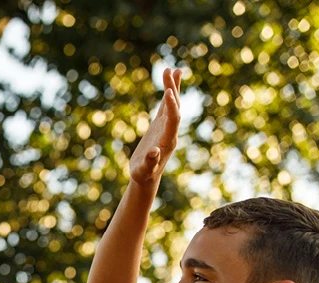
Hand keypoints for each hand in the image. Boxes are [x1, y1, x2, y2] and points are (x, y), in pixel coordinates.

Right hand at [129, 68, 181, 184]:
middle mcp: (170, 131)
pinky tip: (169, 84)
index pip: (173, 119)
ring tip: (174, 69)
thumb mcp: (144, 170)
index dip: (171, 106)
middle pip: (175, 107)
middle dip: (173, 89)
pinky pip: (166, 107)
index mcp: (168, 140)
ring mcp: (166, 127)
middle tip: (170, 71)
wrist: (146, 176)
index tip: (168, 91)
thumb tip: (154, 151)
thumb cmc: (143, 174)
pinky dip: (168, 95)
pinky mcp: (160, 126)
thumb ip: (150, 161)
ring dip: (173, 87)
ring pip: (172, 104)